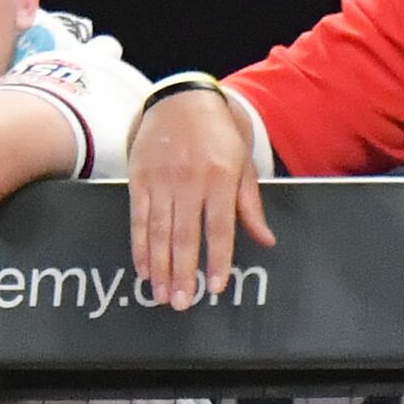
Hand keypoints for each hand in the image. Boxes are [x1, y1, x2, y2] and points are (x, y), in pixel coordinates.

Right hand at [128, 86, 270, 311]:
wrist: (181, 100)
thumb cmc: (218, 135)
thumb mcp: (242, 164)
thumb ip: (250, 205)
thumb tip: (265, 240)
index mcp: (219, 177)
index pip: (218, 227)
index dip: (216, 259)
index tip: (213, 287)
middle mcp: (189, 180)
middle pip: (184, 235)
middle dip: (182, 272)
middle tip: (181, 303)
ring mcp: (161, 180)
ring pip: (158, 231)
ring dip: (159, 267)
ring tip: (162, 295)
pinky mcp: (139, 179)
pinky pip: (138, 218)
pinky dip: (139, 246)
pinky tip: (144, 268)